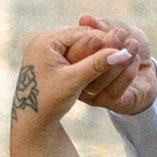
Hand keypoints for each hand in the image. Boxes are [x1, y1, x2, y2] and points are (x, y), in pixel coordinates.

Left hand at [11, 23, 132, 133]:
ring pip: (79, 46)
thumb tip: (122, 53)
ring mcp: (46, 49)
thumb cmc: (49, 102)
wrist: (31, 122)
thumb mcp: (74, 81)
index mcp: (45, 41)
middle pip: (80, 37)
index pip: (82, 34)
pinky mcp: (49, 59)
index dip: (105, 40)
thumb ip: (97, 65)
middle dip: (101, 45)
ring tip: (116, 58)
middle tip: (125, 49)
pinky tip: (101, 66)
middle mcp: (43, 40)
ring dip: (96, 52)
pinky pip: (73, 54)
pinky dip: (87, 59)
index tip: (125, 47)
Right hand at [62, 12, 156, 115]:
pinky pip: (113, 90)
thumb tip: (85, 18)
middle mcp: (76, 77)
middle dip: (103, 48)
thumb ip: (101, 26)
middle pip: (81, 67)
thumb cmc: (127, 43)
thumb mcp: (116, 29)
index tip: (105, 30)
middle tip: (119, 34)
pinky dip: (126, 73)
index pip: (71, 51)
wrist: (147, 66)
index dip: (88, 40)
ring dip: (118, 60)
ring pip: (97, 80)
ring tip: (133, 44)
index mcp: (73, 57)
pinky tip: (136, 60)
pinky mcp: (107, 102)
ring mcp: (90, 92)